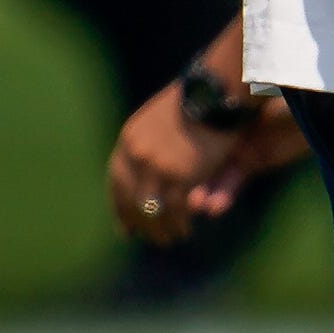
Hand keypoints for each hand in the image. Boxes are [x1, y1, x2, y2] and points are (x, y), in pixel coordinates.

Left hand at [107, 84, 305, 243]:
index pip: (117, 181)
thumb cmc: (196, 104)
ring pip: (152, 210)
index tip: (126, 227)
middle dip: (141, 224)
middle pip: (131, 200)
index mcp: (129, 140)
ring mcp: (156, 165)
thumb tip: (141, 164)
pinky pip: (174, 210)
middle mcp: (136, 154)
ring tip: (170, 239)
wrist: (216, 93)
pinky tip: (185, 230)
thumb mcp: (159, 122)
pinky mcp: (179, 174)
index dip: (120, 207)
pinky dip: (179, 224)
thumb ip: (147, 143)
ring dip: (160, 229)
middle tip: (152, 239)